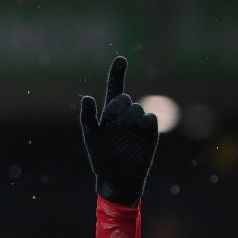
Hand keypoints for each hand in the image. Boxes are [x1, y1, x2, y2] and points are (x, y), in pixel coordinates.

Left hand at [79, 56, 158, 205]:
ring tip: (124, 134)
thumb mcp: (91, 137)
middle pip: (123, 99)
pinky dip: (143, 122)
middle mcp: (125, 114)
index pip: (114, 87)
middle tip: (113, 118)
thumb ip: (87, 117)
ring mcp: (138, 122)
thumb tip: (87, 97)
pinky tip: (138, 132)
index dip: (118, 72)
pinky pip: (150, 118)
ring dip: (129, 117)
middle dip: (118, 106)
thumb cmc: (101, 158)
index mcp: (109, 113)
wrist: (118, 178)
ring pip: (136, 108)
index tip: (121, 58)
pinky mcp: (151, 131)